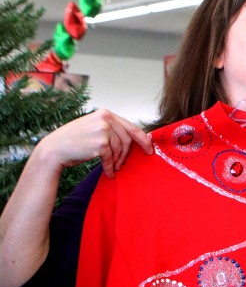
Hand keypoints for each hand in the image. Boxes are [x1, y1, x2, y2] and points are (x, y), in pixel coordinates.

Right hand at [36, 109, 153, 177]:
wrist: (54, 149)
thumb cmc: (74, 140)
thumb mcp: (94, 128)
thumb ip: (112, 130)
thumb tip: (135, 139)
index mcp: (105, 113)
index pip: (132, 127)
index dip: (143, 140)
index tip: (149, 150)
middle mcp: (105, 118)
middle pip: (128, 140)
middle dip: (126, 155)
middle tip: (121, 164)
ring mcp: (103, 130)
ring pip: (120, 150)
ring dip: (117, 162)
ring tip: (112, 167)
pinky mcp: (100, 143)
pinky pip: (111, 159)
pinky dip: (110, 168)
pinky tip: (108, 173)